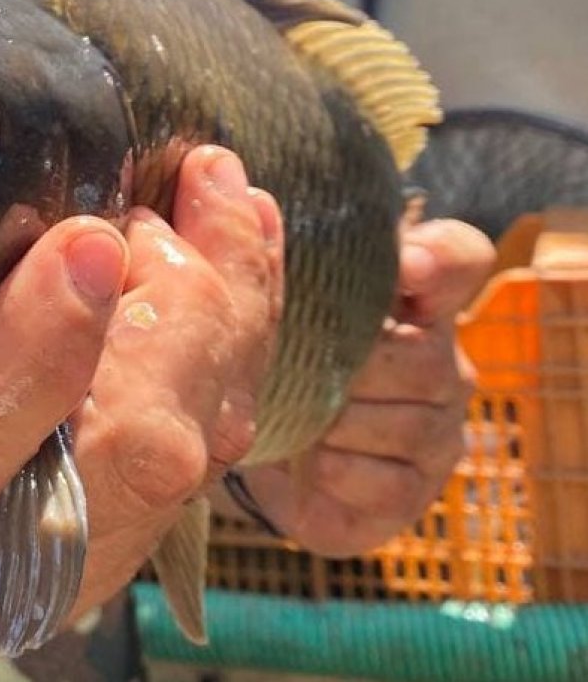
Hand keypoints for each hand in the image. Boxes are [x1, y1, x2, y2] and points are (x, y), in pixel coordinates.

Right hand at [0, 146, 280, 669]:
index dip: (39, 346)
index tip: (86, 238)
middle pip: (129, 447)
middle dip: (176, 299)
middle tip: (166, 187)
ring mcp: (78, 556)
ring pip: (197, 439)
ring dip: (229, 302)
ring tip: (222, 189)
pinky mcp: (133, 544)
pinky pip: (216, 438)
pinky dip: (240, 334)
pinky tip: (241, 247)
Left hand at [238, 218, 494, 555]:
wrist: (250, 461)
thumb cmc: (266, 362)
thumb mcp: (263, 306)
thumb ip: (266, 255)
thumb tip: (224, 188)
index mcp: (410, 302)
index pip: (458, 257)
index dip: (439, 259)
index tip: (406, 266)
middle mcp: (440, 363)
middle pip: (420, 353)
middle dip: (345, 365)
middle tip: (292, 368)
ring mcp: (435, 433)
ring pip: (400, 419)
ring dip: (329, 421)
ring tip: (293, 415)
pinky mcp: (412, 493)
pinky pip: (380, 480)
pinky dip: (328, 473)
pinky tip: (303, 462)